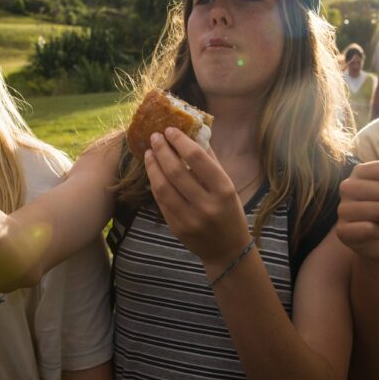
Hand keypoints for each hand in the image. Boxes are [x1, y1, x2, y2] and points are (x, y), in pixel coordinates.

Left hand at [143, 127, 250, 270]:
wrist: (227, 250)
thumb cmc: (229, 212)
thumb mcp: (227, 186)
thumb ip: (211, 161)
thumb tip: (193, 133)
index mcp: (223, 190)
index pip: (198, 159)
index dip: (181, 141)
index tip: (170, 130)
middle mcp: (207, 205)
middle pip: (176, 171)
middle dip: (162, 150)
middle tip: (155, 136)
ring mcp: (190, 219)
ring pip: (163, 187)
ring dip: (153, 166)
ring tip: (149, 152)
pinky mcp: (176, 227)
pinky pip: (160, 201)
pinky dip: (154, 183)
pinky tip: (152, 171)